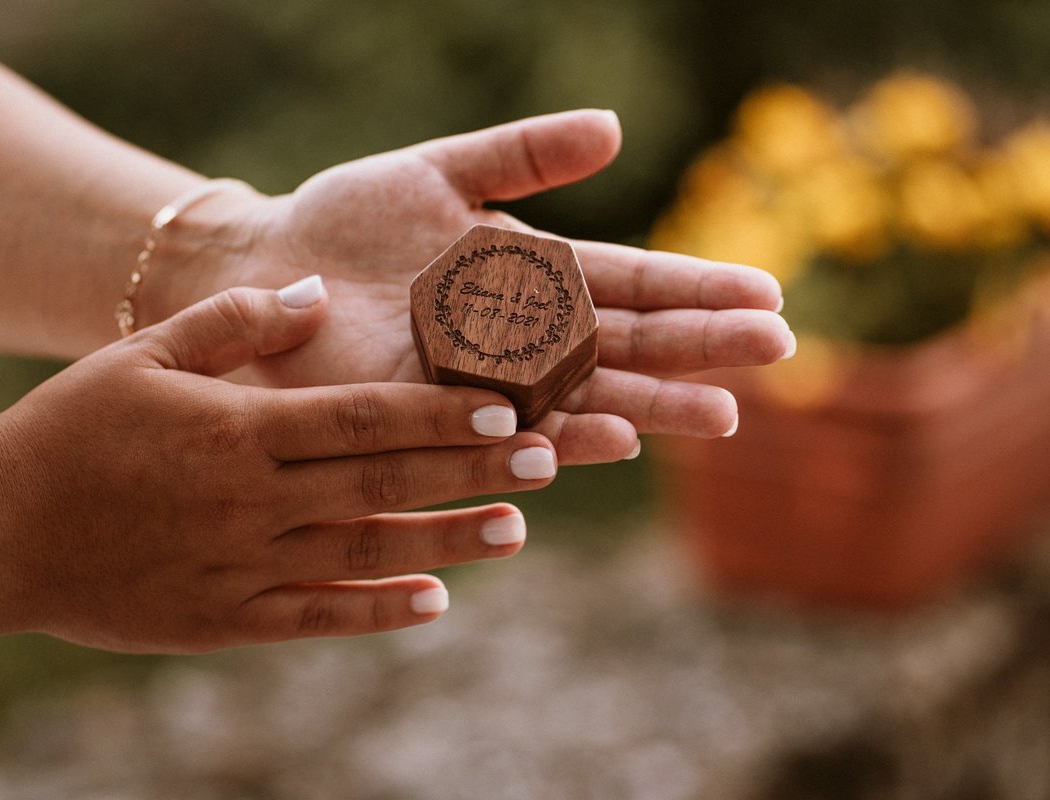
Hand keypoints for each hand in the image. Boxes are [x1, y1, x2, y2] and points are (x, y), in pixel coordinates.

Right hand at [0, 279, 554, 652]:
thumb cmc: (69, 432)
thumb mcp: (141, 355)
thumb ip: (234, 323)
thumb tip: (317, 293)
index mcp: (237, 430)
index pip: (361, 418)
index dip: (439, 415)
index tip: (507, 408)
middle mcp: (252, 500)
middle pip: (382, 483)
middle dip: (470, 472)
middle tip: (547, 459)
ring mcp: (242, 565)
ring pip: (365, 552)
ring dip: (447, 542)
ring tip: (518, 529)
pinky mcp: (226, 619)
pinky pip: (316, 617)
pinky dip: (377, 611)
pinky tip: (435, 602)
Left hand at [151, 110, 793, 464]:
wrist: (268, 273)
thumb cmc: (345, 221)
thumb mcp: (438, 172)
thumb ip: (523, 154)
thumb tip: (616, 127)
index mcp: (534, 273)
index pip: (634, 280)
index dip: (698, 287)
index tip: (767, 294)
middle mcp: (525, 334)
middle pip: (629, 341)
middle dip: (702, 346)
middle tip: (781, 350)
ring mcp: (490, 379)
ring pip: (588, 394)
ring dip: (654, 403)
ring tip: (722, 413)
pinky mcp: (444, 413)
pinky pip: (516, 425)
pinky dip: (568, 433)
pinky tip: (619, 437)